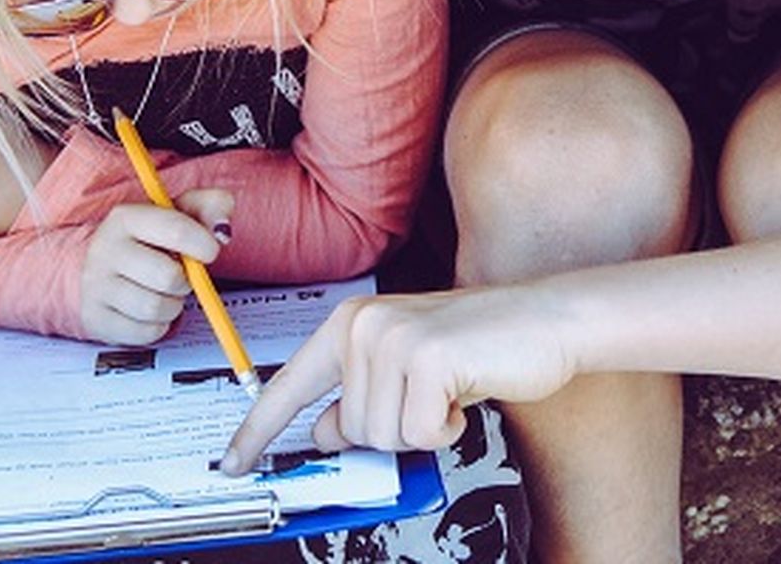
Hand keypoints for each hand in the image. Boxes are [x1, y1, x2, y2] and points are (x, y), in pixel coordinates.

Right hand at [79, 188, 233, 344]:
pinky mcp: (96, 319)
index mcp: (126, 218)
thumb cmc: (156, 235)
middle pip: (167, 276)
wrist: (110, 261)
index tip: (211, 251)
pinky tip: (154, 310)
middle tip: (183, 276)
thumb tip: (221, 234)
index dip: (203, 244)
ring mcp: (95, 286)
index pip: (175, 230)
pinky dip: (160, 325)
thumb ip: (214, 206)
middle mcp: (103, 250)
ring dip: (174, 305)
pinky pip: (145, 332)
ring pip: (155, 308)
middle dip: (186, 280)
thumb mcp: (186, 209)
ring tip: (167, 292)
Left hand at [221, 285, 577, 473]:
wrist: (546, 318)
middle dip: (393, 430)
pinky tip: (465, 393)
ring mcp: (393, 338)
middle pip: (347, 430)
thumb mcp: (408, 370)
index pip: (289, 385)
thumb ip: (360, 396)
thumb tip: (322, 430)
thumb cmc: (483, 343)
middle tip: (431, 397)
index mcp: (353, 322)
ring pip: (380, 438)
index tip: (234, 463)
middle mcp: (364, 324)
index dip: (258, 431)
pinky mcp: (427, 358)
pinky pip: (419, 434)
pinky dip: (447, 428)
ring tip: (449, 390)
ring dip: (422, 428)